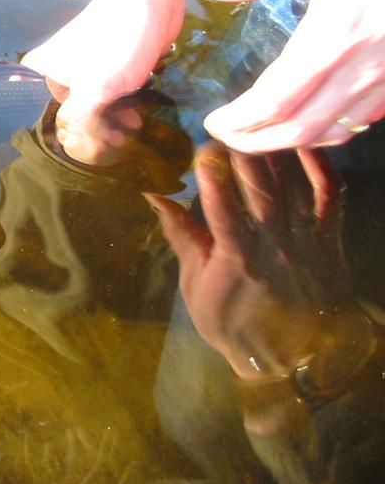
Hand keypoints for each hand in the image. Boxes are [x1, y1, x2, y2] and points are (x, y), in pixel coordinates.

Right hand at [22, 0, 194, 163]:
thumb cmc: (116, 44)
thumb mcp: (93, 92)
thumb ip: (79, 125)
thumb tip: (77, 150)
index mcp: (44, 71)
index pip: (52, 116)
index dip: (75, 137)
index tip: (102, 146)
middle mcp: (60, 67)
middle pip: (75, 111)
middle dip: (100, 129)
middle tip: (123, 137)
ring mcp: (87, 63)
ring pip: (97, 102)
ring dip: (116, 118)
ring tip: (136, 123)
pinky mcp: (112, 61)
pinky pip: (113, 91)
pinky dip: (125, 102)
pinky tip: (139, 108)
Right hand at [145, 142, 348, 380]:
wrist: (290, 354)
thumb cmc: (232, 320)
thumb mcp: (195, 283)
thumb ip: (181, 235)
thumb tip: (152, 195)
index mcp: (238, 263)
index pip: (224, 214)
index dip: (214, 181)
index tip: (201, 151)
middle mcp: (276, 249)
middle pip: (262, 194)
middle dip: (242, 157)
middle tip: (226, 130)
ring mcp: (307, 242)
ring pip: (294, 188)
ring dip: (274, 154)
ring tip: (255, 128)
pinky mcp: (330, 238)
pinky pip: (330, 194)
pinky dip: (319, 165)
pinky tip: (299, 142)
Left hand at [204, 0, 384, 150]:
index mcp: (332, 34)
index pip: (275, 99)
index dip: (240, 120)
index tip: (214, 121)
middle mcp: (362, 65)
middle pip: (300, 128)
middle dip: (257, 141)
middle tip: (228, 137)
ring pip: (334, 131)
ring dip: (291, 142)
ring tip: (259, 135)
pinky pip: (364, 119)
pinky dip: (330, 130)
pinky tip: (312, 122)